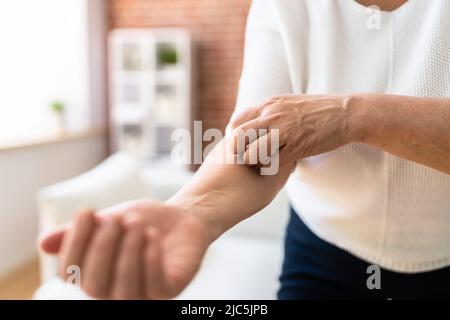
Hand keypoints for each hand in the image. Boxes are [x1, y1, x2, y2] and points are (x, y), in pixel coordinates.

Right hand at [39, 199, 211, 299]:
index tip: (87, 211)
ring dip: (128, 253)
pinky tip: (152, 235)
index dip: (74, 243)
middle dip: (102, 248)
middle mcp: (114, 292)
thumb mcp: (111, 221)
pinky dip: (150, 260)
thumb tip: (44, 243)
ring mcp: (144, 295)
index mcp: (95, 275)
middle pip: (94, 286)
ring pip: (125, 292)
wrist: (181, 218)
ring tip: (136, 222)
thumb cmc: (142, 221)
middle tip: (117, 218)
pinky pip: (156, 286)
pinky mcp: (169, 290)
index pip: (71, 273)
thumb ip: (83, 232)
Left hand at [230, 94, 360, 165]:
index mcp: (268, 105)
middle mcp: (272, 117)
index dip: (234, 137)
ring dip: (253, 163)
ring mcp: (283, 132)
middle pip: (238, 138)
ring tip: (261, 164)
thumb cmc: (317, 109)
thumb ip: (269, 112)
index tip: (241, 146)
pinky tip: (278, 166)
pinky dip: (271, 169)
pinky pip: (272, 164)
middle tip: (246, 159)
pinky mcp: (296, 148)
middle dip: (238, 152)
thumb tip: (252, 122)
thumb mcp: (288, 103)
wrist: (345, 114)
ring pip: (251, 153)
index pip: (237, 122)